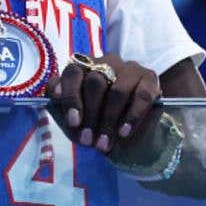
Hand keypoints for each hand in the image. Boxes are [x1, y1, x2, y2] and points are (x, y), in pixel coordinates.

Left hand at [45, 54, 161, 153]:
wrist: (128, 129)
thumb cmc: (95, 120)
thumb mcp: (75, 118)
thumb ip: (61, 107)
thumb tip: (55, 96)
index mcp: (85, 67)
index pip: (73, 72)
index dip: (71, 96)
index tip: (73, 122)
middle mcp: (107, 62)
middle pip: (96, 82)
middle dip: (91, 114)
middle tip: (87, 140)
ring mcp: (130, 68)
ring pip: (118, 90)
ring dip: (109, 121)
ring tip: (104, 144)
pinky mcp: (150, 78)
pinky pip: (142, 95)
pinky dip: (132, 117)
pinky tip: (124, 132)